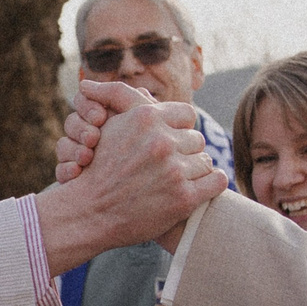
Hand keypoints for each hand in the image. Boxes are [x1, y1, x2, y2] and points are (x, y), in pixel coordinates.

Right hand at [37, 82, 225, 270]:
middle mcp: (161, 141)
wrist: (88, 213)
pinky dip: (212, 184)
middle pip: (197, 139)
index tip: (172, 141)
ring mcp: (174, 170)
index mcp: (145, 119)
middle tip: (170, 165)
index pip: (187, 114)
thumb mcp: (110, 128)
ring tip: (176, 180)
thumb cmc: (99, 170)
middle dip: (185, 151)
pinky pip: (217, 181)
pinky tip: (199, 188)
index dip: (180, 128)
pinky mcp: (184, 198)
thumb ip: (130, 105)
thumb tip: (148, 91)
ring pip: (205, 160)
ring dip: (194, 171)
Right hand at [54, 76, 150, 181]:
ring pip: (63, 145)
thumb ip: (134, 102)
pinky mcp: (76, 180)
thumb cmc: (159, 156)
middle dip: (80, 128)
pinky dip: (66, 170)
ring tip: (86, 157)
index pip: (84, 100)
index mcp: (104, 117)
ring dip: (72, 149)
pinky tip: (76, 173)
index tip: (99, 118)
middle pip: (71, 122)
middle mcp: (90, 134)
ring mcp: (80, 158)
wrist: (156, 198)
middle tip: (92, 138)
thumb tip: (111, 87)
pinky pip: (61, 171)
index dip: (87, 105)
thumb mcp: (149, 126)